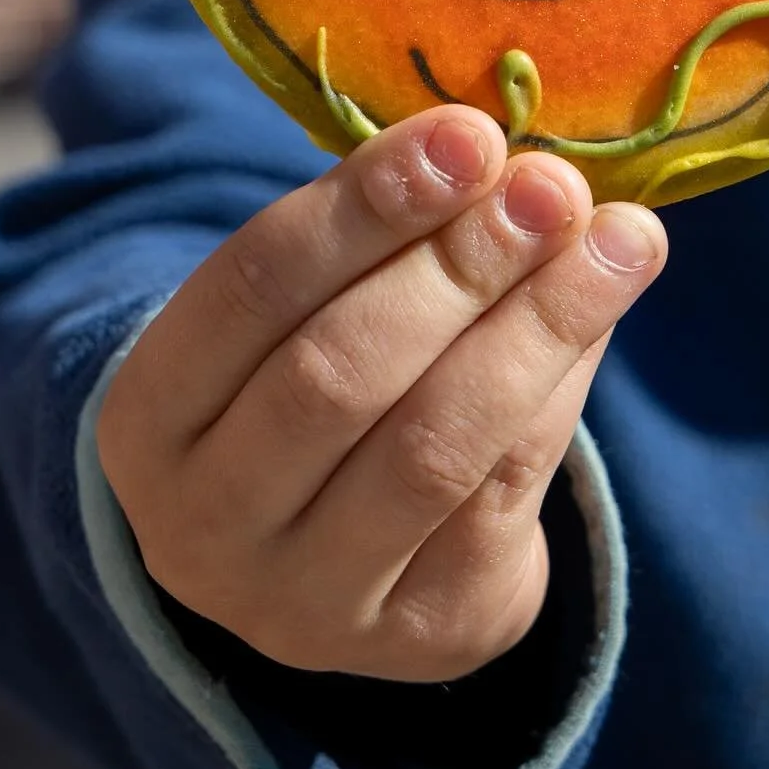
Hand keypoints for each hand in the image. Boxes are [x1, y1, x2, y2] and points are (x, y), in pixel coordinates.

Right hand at [95, 107, 666, 682]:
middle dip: (460, 266)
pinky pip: (503, 498)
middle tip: (550, 186)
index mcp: (150, 417)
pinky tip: (603, 311)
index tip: (469, 134)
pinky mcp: (419, 634)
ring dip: (538, 326)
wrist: (324, 553)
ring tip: (617, 240)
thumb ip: (390, 234)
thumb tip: (517, 165)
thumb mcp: (304, 307)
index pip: (254, 287)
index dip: (367, 205)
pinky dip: (561, 391)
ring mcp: (307, 600)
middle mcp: (205, 525)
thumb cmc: (309, 374)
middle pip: (340, 375)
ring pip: (433, 448)